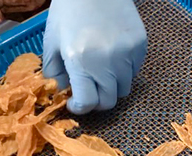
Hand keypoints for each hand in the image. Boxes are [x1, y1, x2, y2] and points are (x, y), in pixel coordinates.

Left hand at [42, 0, 146, 114]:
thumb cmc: (68, 11)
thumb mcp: (52, 42)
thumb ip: (55, 72)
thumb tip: (63, 94)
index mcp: (80, 60)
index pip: (88, 102)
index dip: (80, 107)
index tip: (75, 103)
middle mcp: (107, 62)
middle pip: (109, 101)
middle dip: (97, 100)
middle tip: (89, 90)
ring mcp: (127, 54)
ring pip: (124, 88)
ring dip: (112, 86)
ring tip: (102, 70)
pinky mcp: (140, 46)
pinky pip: (134, 71)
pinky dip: (124, 70)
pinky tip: (113, 54)